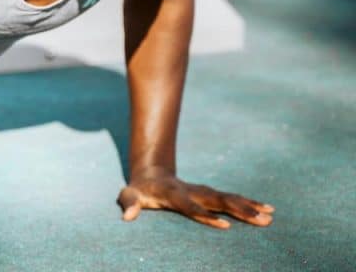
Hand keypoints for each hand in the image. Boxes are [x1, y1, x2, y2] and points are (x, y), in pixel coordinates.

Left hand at [118, 171, 274, 228]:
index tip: (225, 225)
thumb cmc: (138, 190)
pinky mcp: (210, 194)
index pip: (190, 207)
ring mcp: (202, 191)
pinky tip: (267, 210)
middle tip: (261, 220)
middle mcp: (192, 191)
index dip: (205, 215)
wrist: (150, 174)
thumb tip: (128, 217)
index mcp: (173, 194)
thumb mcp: (129, 195)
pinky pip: (231, 199)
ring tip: (270, 217)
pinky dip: (249, 203)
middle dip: (240, 211)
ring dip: (249, 207)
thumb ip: (128, 204)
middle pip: (217, 201)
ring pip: (228, 199)